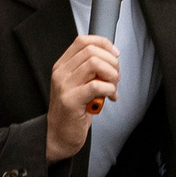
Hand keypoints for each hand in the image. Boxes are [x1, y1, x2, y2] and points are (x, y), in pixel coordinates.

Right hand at [46, 32, 119, 160]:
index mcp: (62, 66)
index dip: (104, 44)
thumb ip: (90, 70)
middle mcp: (61, 73)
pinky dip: (110, 89)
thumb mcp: (78, 85)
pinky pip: (97, 86)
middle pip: (91, 51)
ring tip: (113, 87)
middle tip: (116, 76)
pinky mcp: (71, 101)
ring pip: (94, 64)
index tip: (115, 55)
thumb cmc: (73, 111)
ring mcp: (64, 86)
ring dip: (111, 74)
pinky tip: (110, 97)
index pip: (83, 41)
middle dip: (111, 62)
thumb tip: (112, 59)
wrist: (59, 136)